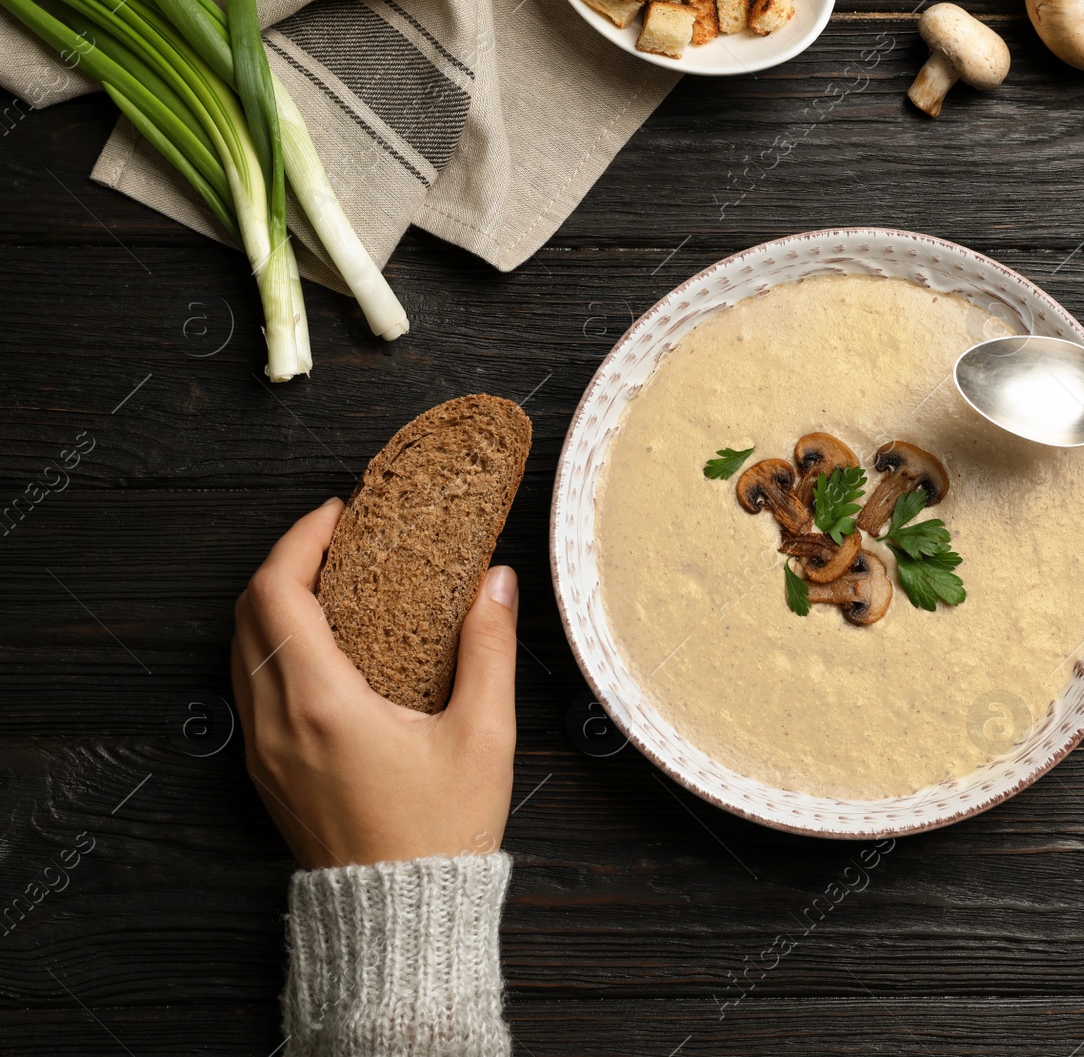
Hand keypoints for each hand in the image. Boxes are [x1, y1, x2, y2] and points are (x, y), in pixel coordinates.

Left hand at [231, 498, 518, 867]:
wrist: (400, 916)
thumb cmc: (440, 834)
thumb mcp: (483, 736)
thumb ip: (487, 649)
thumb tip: (494, 583)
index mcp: (320, 704)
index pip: (277, 593)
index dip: (301, 540)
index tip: (340, 515)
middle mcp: (276, 723)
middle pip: (248, 613)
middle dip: (288, 562)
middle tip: (340, 540)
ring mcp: (263, 750)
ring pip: (241, 649)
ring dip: (276, 603)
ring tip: (334, 584)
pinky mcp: (267, 771)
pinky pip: (250, 686)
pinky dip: (274, 645)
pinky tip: (324, 646)